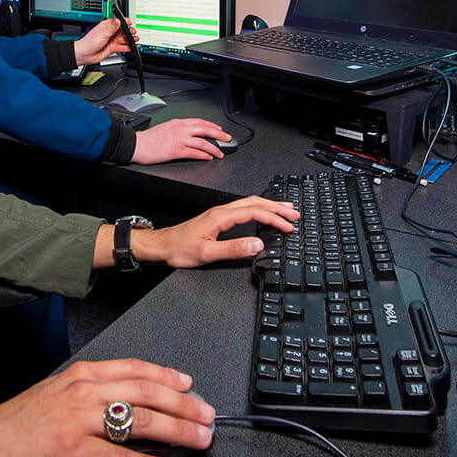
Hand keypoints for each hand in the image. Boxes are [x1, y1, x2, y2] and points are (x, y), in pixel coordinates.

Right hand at [0, 360, 212, 456]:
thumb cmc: (17, 424)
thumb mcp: (56, 393)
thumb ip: (91, 393)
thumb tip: (131, 403)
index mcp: (81, 374)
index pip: (136, 369)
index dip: (169, 378)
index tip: (191, 387)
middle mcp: (83, 392)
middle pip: (148, 394)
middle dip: (185, 407)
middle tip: (209, 418)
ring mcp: (78, 420)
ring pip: (141, 422)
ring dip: (177, 433)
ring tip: (199, 442)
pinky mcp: (72, 451)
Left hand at [72, 17, 135, 64]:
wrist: (85, 55)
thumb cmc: (89, 43)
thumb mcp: (102, 33)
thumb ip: (112, 27)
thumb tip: (118, 20)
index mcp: (107, 26)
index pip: (118, 22)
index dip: (125, 22)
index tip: (130, 24)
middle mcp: (110, 33)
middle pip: (123, 30)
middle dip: (129, 31)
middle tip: (133, 33)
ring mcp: (111, 40)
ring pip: (123, 39)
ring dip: (130, 39)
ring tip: (134, 40)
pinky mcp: (112, 48)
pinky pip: (122, 47)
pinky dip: (127, 47)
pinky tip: (130, 47)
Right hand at [130, 118, 231, 163]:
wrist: (136, 145)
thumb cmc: (147, 140)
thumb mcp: (164, 128)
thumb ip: (177, 130)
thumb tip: (188, 135)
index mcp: (177, 123)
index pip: (199, 122)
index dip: (211, 126)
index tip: (218, 129)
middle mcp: (179, 129)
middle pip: (204, 129)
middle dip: (218, 134)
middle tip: (227, 138)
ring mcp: (179, 139)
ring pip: (203, 141)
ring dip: (214, 148)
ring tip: (220, 153)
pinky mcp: (176, 150)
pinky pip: (195, 152)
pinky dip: (204, 155)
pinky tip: (209, 157)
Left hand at [132, 195, 299, 267]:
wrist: (162, 246)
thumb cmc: (179, 249)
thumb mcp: (207, 253)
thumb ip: (233, 249)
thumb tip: (257, 245)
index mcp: (220, 217)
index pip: (254, 213)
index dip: (274, 218)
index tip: (288, 226)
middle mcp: (221, 211)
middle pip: (255, 203)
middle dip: (277, 207)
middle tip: (294, 213)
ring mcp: (219, 213)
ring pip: (249, 203)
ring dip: (269, 206)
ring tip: (285, 210)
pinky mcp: (217, 218)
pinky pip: (243, 208)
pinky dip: (258, 209)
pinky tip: (262, 213)